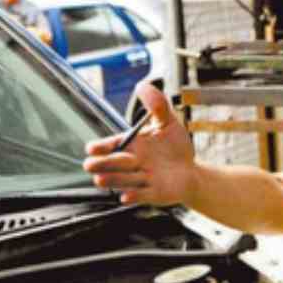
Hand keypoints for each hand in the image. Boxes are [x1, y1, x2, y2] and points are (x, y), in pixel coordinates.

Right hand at [83, 82, 195, 205]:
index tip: (92, 147)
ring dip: (113, 180)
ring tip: (100, 179)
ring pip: (124, 180)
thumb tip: (142, 85)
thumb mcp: (168, 123)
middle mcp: (133, 163)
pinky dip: (133, 196)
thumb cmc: (175, 148)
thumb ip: (157, 105)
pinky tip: (126, 197)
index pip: (113, 145)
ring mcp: (142, 179)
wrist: (192, 171)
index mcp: (132, 145)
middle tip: (90, 164)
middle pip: (113, 164)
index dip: (102, 147)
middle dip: (102, 164)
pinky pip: (142, 195)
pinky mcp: (154, 193)